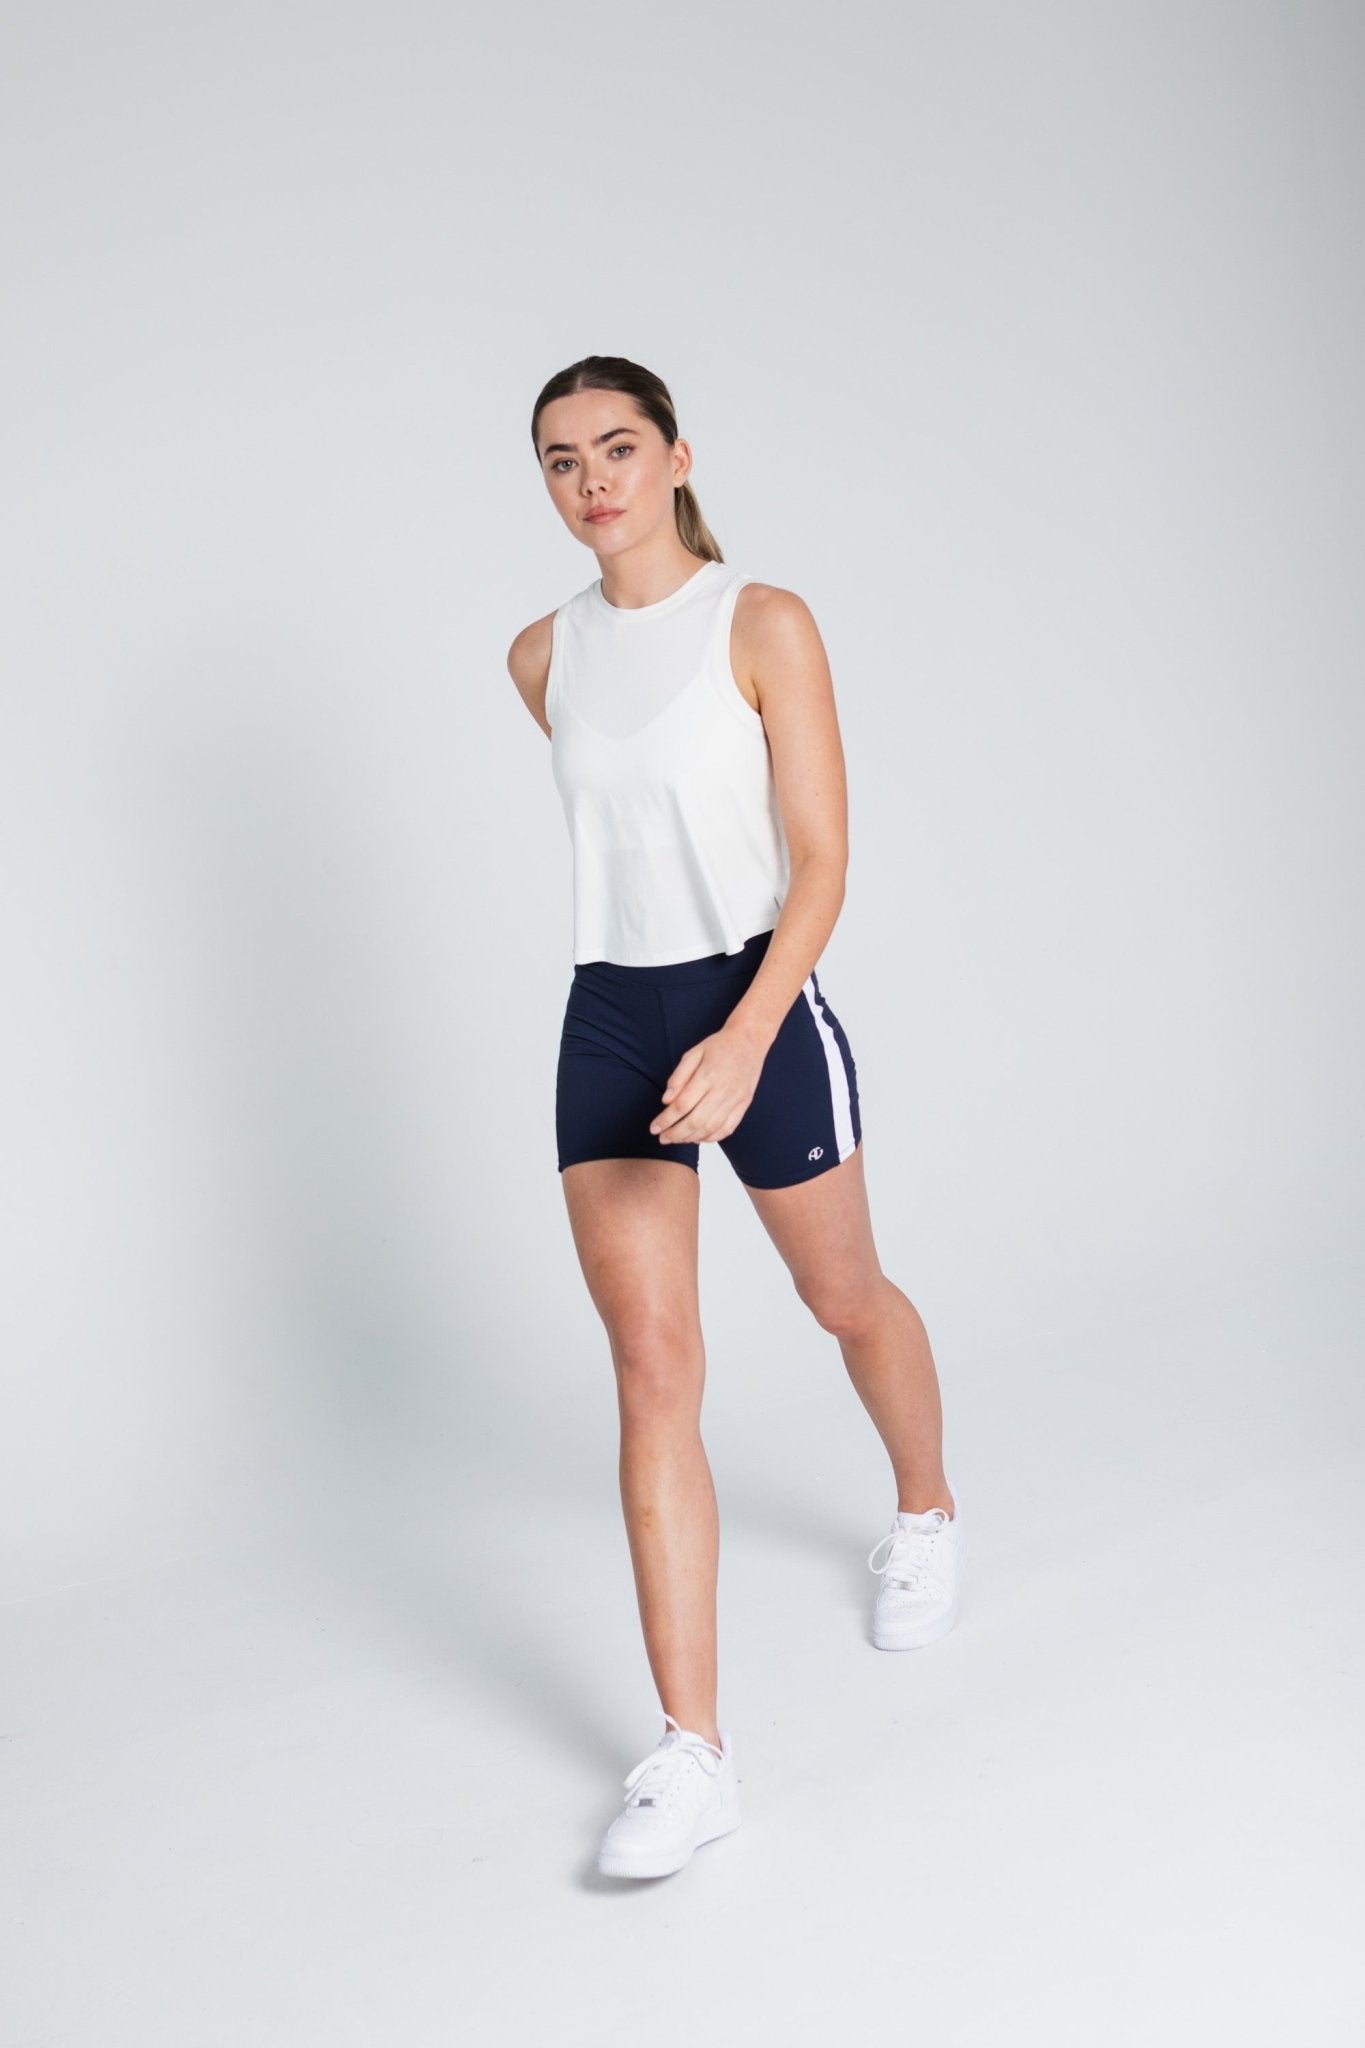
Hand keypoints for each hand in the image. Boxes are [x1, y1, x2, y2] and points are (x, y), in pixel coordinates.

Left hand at [650, 1023, 768, 1145]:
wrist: (749, 1040)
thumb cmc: (718, 1046)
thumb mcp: (694, 1053)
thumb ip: (678, 1076)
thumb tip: (666, 1101)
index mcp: (708, 1075)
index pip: (682, 1105)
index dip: (666, 1120)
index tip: (654, 1128)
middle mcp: (723, 1090)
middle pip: (696, 1120)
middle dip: (675, 1133)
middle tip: (662, 1138)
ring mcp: (736, 1099)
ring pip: (711, 1128)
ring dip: (691, 1138)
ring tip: (677, 1139)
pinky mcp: (744, 1104)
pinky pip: (728, 1128)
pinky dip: (712, 1138)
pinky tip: (698, 1138)